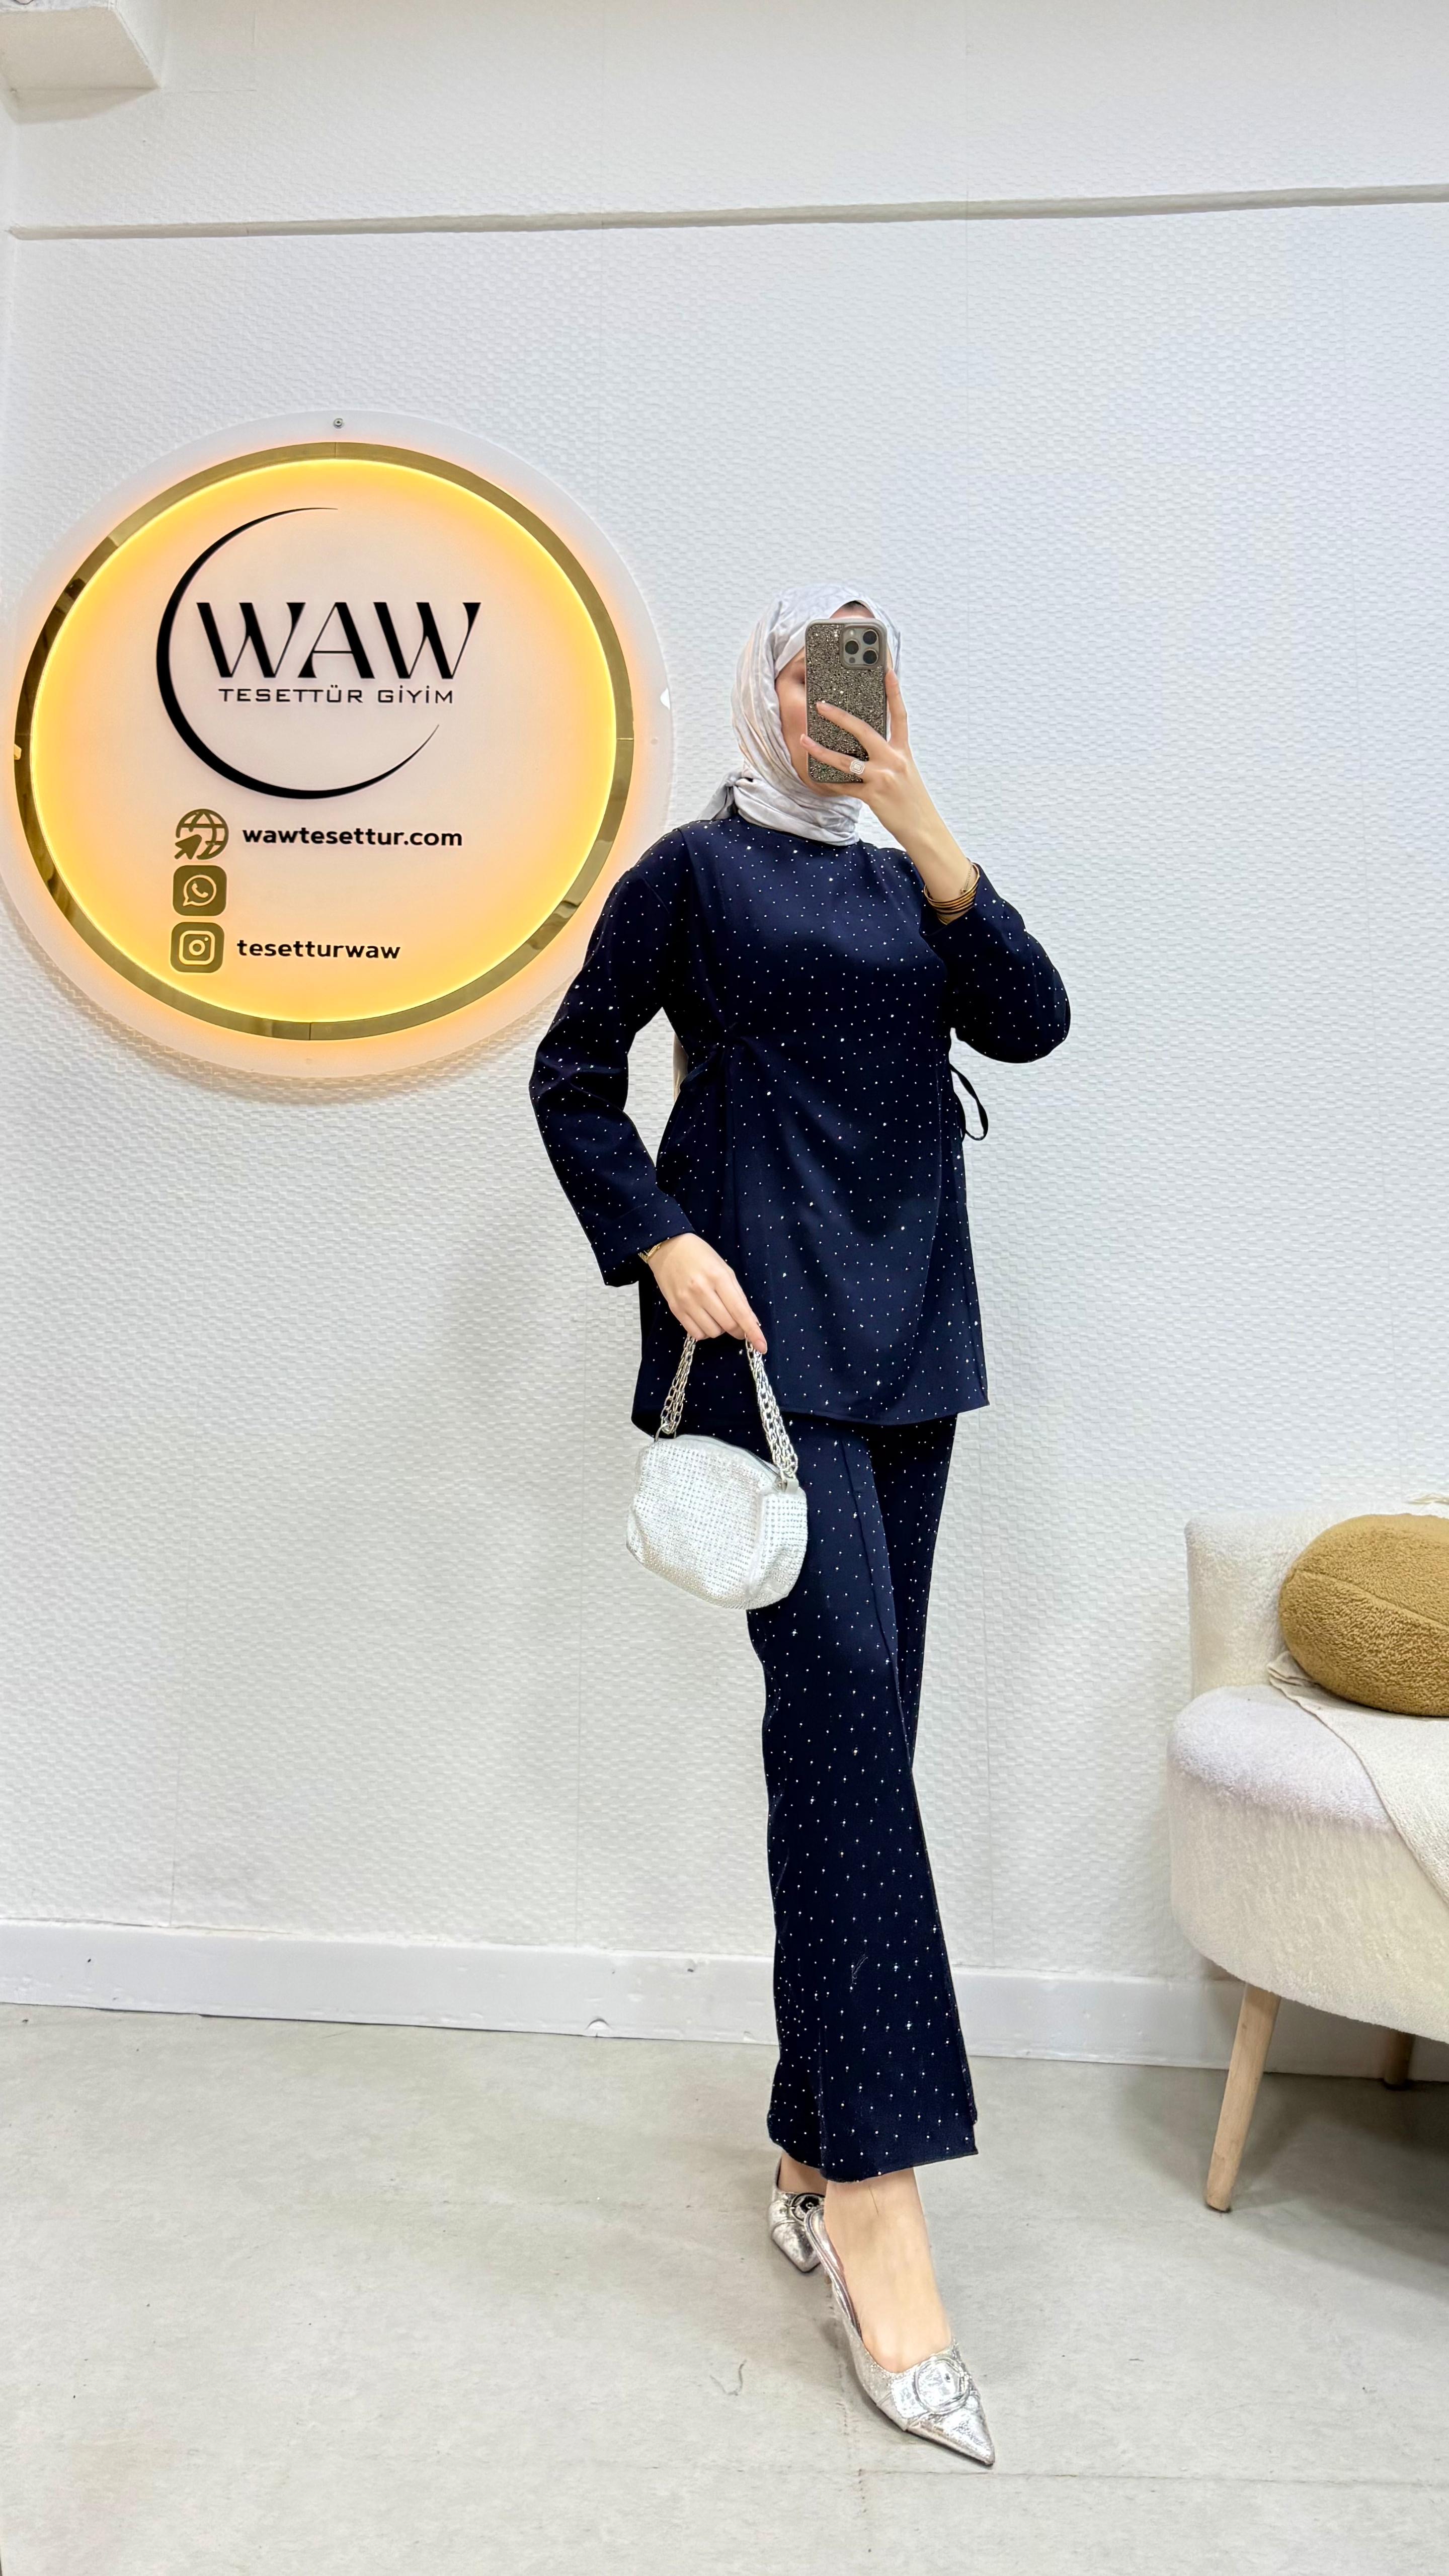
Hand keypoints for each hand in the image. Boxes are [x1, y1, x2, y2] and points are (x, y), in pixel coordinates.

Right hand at [643, 1233, 766, 1351]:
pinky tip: (704, 1319)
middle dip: (738, 1330)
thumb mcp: (724, 1269)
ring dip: (720, 1329)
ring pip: (712, 1332)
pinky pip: (696, 1333)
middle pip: (728, 1325)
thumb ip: (738, 1295)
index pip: (740, 1312)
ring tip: (716, 1315)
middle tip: (739, 1325)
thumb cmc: (701, 1256)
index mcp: (719, 1277)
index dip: (752, 1331)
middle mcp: (702, 1291)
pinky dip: (705, 1331)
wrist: (668, 1248)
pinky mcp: (675, 1309)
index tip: (762, 1346)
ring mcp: (686, 1302)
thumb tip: (751, 1321)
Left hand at [803, 668, 977, 909]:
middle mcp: (894, 760)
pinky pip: (844, 786)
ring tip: (804, 739)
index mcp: (903, 752)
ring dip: (822, 750)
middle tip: (820, 704)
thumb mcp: (906, 772)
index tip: (886, 669)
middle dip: (840, 716)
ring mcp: (883, 778)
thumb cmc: (912, 800)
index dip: (893, 691)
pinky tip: (813, 773)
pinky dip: (828, 781)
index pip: (899, 715)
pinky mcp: (873, 796)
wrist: (923, 829)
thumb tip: (864, 745)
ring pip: (847, 760)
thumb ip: (889, 756)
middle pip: (864, 731)